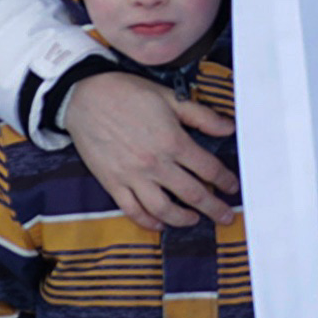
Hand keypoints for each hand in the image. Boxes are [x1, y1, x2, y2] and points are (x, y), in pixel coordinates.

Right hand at [64, 68, 237, 229]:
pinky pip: (132, 210)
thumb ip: (202, 116)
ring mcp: (133, 176)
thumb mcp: (170, 98)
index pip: (208, 169)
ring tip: (195, 220)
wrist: (85, 96)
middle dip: (214, 208)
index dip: (225, 180)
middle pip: (193, 194)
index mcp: (173, 142)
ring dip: (183, 219)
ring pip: (164, 209)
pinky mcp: (112, 183)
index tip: (233, 188)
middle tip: (226, 217)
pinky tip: (159, 223)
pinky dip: (148, 222)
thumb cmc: (128, 93)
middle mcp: (156, 164)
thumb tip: (229, 128)